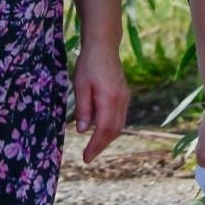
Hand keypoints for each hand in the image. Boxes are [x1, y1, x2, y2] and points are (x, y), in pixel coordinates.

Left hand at [72, 44, 128, 163]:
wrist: (103, 46)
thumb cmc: (88, 63)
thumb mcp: (80, 85)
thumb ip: (83, 109)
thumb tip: (83, 131)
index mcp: (109, 99)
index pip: (103, 130)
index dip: (95, 146)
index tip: (86, 158)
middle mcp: (121, 100)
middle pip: (114, 131)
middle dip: (101, 145)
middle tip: (88, 156)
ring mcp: (125, 98)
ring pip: (119, 125)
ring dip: (107, 138)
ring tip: (94, 146)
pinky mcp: (124, 95)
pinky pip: (120, 117)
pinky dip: (111, 128)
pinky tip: (101, 130)